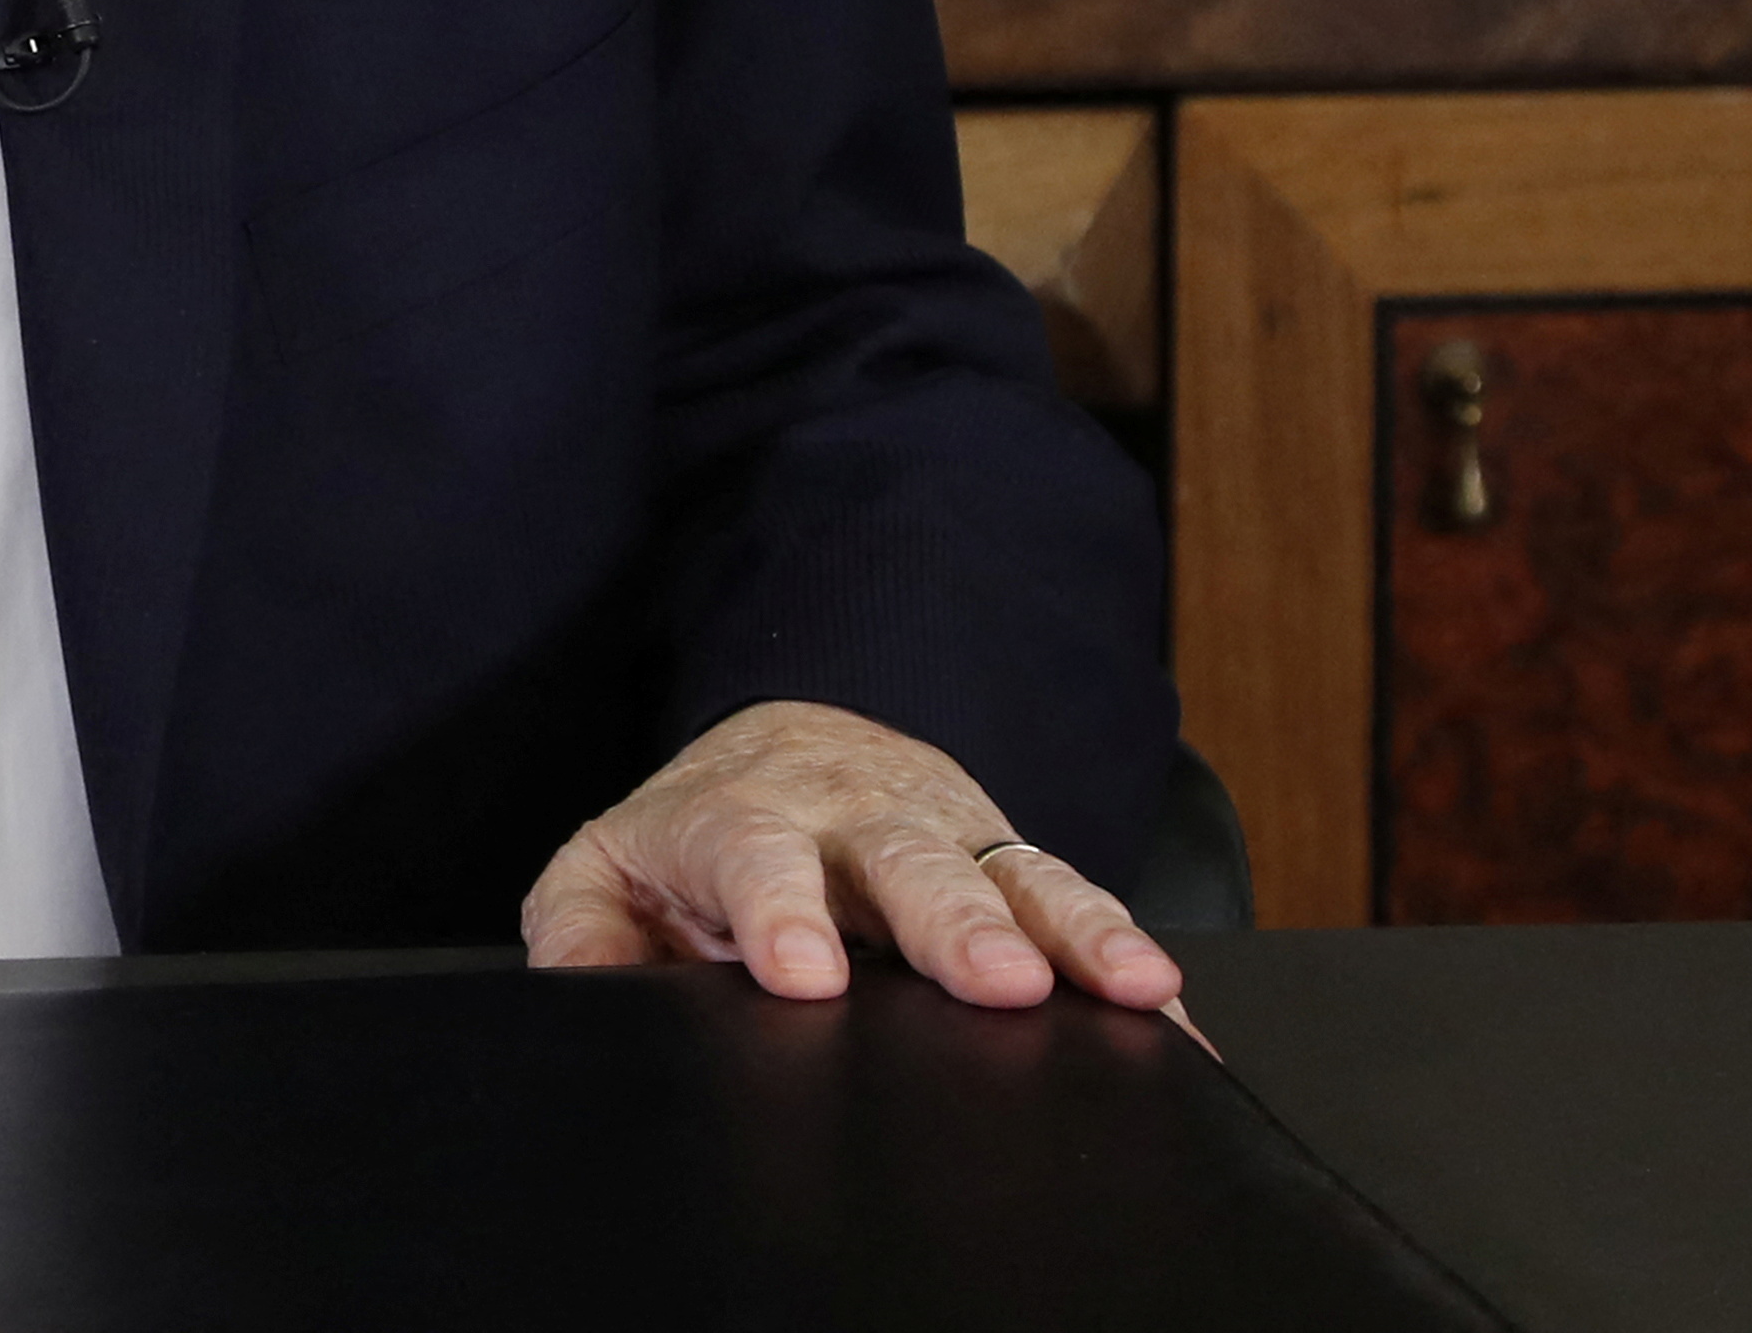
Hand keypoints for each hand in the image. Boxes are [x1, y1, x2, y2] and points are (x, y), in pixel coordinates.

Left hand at [518, 699, 1185, 1022]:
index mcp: (743, 817)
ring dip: (1073, 930)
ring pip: (1013, 872)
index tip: (802, 979)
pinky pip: (1078, 904)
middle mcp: (854, 819)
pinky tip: (1173, 1009)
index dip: (778, 913)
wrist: (791, 742)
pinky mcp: (1009, 861)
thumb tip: (580, 987)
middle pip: (907, 862)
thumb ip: (578, 925)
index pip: (755, 857)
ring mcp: (945, 834)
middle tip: (996, 982)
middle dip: (955, 922)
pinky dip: (1129, 955)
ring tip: (1128, 986)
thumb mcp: (607, 867)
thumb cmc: (695, 837)